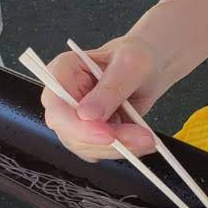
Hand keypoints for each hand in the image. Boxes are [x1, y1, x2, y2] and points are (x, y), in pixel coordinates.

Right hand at [40, 36, 168, 161]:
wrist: (151, 69)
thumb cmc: (138, 56)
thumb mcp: (130, 65)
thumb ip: (109, 89)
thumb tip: (86, 115)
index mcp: (63, 71)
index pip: (56, 106)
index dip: (77, 126)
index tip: (108, 134)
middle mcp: (64, 97)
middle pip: (70, 133)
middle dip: (107, 141)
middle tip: (141, 137)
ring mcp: (75, 118)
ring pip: (86, 147)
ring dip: (119, 147)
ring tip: (146, 137)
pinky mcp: (90, 133)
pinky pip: (100, 151)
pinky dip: (122, 150)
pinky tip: (140, 139)